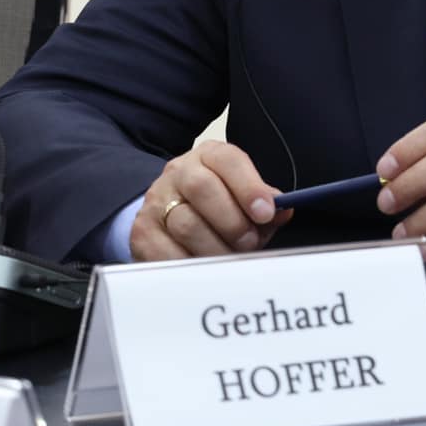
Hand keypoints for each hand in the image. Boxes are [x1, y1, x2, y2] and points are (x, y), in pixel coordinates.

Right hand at [131, 140, 292, 260]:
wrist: (169, 210)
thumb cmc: (218, 203)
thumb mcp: (243, 193)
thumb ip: (265, 201)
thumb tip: (282, 210)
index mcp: (209, 156)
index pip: (229, 161)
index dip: (249, 187)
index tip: (266, 213)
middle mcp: (179, 173)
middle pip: (203, 189)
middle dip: (233, 221)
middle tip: (250, 242)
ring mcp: (157, 202)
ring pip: (186, 224)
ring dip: (216, 247)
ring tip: (233, 258)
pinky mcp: (142, 233)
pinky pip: (167, 253)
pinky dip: (192, 264)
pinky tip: (207, 268)